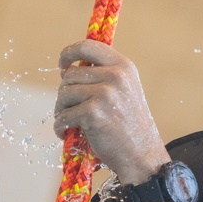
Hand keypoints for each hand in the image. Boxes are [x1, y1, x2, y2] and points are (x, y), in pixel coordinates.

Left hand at [53, 39, 169, 183]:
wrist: (142, 155)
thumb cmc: (129, 126)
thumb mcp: (124, 90)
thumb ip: (103, 76)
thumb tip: (67, 70)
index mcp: (123, 65)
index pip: (87, 46)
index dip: (69, 53)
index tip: (62, 66)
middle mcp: (115, 75)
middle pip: (70, 75)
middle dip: (64, 93)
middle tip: (69, 109)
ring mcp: (104, 93)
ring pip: (63, 94)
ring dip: (61, 110)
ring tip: (69, 122)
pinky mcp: (93, 113)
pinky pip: (64, 115)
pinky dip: (60, 126)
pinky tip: (66, 133)